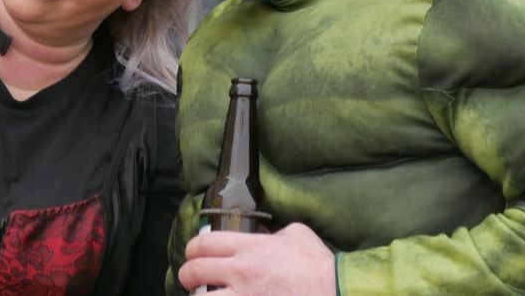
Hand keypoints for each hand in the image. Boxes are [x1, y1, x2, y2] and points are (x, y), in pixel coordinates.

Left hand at [179, 223, 335, 294]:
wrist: (337, 294)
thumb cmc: (320, 267)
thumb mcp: (297, 235)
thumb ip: (275, 233)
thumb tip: (265, 237)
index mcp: (251, 248)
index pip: (205, 243)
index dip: (192, 249)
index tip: (193, 255)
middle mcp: (242, 272)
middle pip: (195, 271)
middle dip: (187, 276)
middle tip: (190, 279)